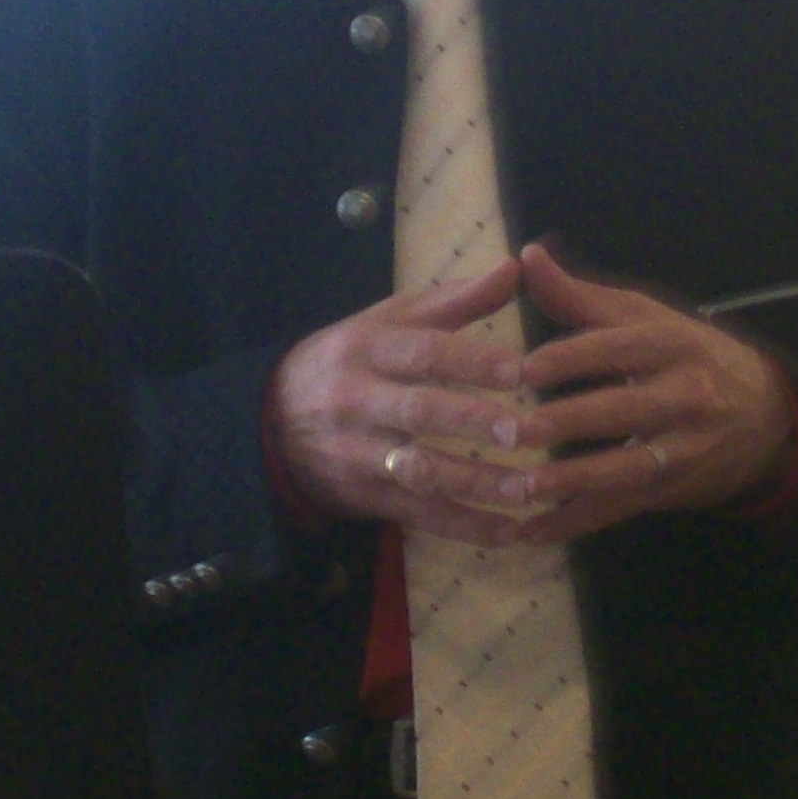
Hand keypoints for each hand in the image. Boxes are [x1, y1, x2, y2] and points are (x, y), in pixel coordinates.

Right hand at [267, 258, 545, 546]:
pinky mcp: (366, 495)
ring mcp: (360, 453)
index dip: (471, 360)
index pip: (422, 352)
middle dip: (469, 421)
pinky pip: (419, 514)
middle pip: (417, 411)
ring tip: (527, 489)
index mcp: (369, 350)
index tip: (520, 369)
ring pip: (420, 470)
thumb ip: (456, 300)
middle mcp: (360, 401)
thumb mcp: (389, 321)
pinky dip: (464, 527)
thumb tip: (515, 265)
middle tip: (521, 429)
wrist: (270, 421)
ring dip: (475, 485)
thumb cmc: (350, 360)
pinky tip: (508, 532)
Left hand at [495, 242, 797, 541]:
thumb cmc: (692, 357)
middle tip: (510, 431)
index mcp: (669, 345)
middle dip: (565, 423)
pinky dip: (575, 524)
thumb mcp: (648, 318)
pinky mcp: (670, 489)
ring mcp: (680, 448)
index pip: (616, 348)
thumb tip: (526, 257)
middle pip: (619, 410)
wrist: (768, 417)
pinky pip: (618, 509)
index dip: (568, 358)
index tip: (521, 370)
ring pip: (622, 468)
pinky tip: (533, 532)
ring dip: (571, 482)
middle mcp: (681, 395)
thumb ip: (582, 297)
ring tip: (522, 488)